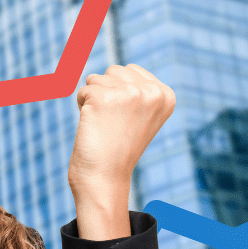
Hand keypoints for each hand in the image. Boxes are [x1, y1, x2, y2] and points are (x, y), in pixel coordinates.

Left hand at [67, 64, 173, 238]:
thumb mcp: (140, 115)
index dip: (120, 94)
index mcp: (166, 95)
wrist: (105, 178)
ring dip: (93, 100)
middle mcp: (152, 92)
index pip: (131, 71)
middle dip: (106, 93)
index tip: (126, 120)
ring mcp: (129, 93)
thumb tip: (118, 70)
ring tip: (104, 125)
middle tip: (113, 123)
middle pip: (114, 71)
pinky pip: (83, 91)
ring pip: (97, 78)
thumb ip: (137, 90)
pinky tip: (94, 126)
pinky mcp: (104, 98)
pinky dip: (82, 107)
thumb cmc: (118, 148)